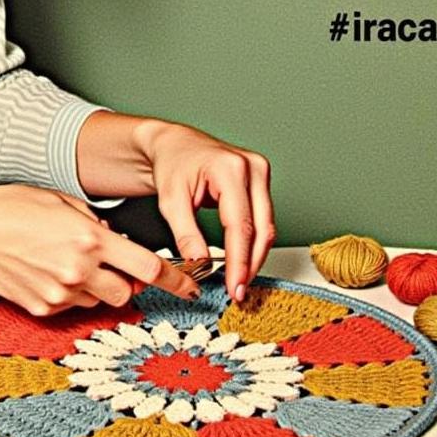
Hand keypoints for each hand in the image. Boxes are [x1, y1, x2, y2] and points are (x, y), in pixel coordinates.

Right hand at [0, 184, 199, 315]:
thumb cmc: (8, 208)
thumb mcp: (59, 200)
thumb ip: (94, 221)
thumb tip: (113, 239)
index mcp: (90, 237)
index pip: (148, 267)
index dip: (175, 279)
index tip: (190, 286)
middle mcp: (80, 269)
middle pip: (127, 291)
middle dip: (126, 281)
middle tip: (111, 265)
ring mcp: (61, 292)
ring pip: (99, 301)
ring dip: (96, 287)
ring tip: (67, 262)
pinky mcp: (43, 307)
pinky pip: (70, 306)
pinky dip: (68, 293)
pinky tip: (46, 271)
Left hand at [75, 112, 274, 302]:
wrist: (174, 144)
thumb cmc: (171, 165)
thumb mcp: (170, 201)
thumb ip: (185, 234)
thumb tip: (201, 266)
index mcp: (229, 169)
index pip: (240, 225)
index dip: (239, 261)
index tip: (234, 287)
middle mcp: (252, 167)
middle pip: (261, 228)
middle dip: (250, 264)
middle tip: (237, 292)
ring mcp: (260, 171)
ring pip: (266, 226)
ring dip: (254, 256)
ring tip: (238, 281)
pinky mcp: (261, 180)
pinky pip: (263, 219)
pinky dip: (253, 242)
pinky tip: (242, 260)